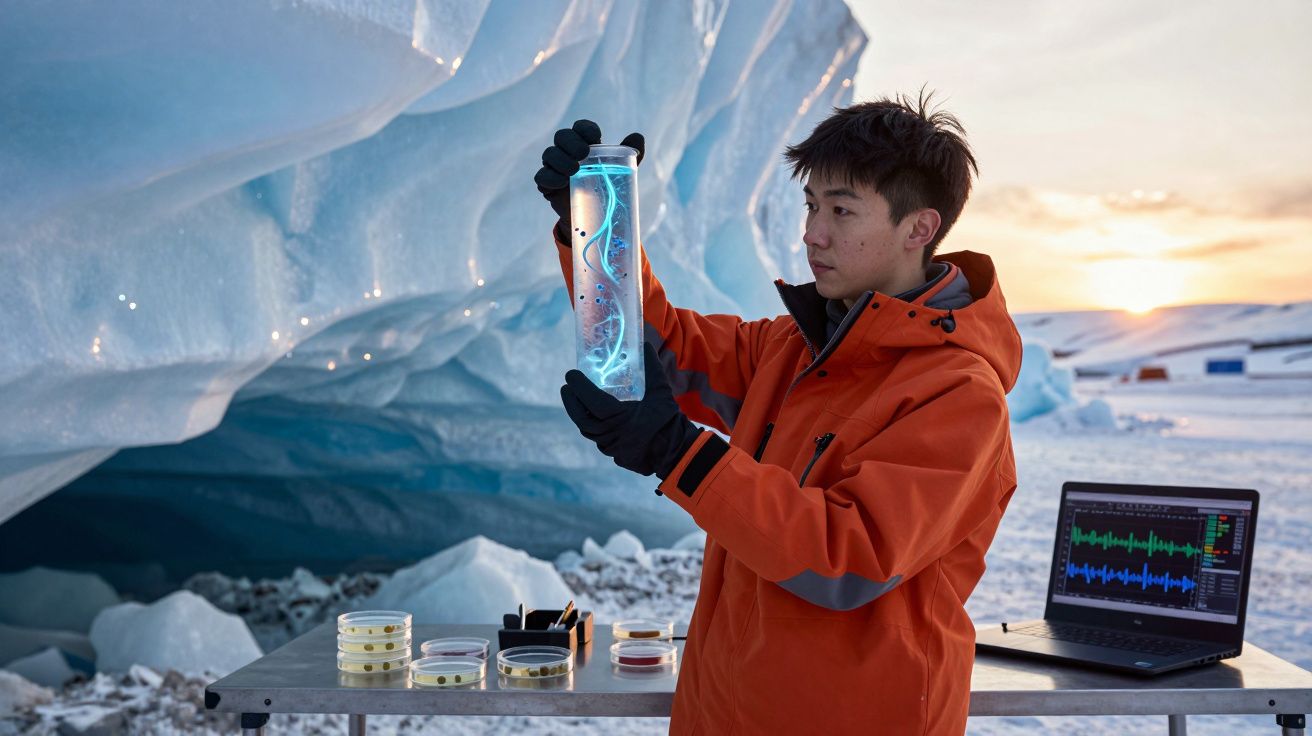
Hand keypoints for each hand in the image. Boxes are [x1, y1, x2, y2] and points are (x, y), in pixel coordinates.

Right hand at [535, 119, 644, 244]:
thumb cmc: (605, 185)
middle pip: (562, 136)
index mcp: (583, 143)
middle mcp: (566, 151)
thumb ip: (628, 154)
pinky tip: (562, 181)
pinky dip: (550, 177)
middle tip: (583, 153)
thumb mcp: (619, 170)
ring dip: (561, 160)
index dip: (586, 129)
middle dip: (571, 142)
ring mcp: (554, 167)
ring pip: (549, 154)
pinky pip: (541, 177)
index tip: (596, 137)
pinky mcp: (546, 185)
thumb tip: (638, 138)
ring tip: (574, 170)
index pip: (580, 127)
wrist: (593, 215)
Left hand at [560, 343, 700, 477]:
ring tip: (577, 398)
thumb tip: (644, 344)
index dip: (579, 386)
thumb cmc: (668, 421)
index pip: (592, 401)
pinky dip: (592, 424)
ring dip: (580, 412)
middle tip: (567, 387)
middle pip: (581, 417)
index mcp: (620, 418)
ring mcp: (610, 446)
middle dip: (571, 401)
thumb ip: (652, 368)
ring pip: (587, 429)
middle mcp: (610, 434)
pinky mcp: (613, 453)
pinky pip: (597, 437)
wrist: (676, 453)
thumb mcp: (661, 392)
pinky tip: (594, 415)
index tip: (570, 374)